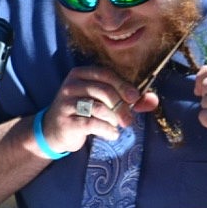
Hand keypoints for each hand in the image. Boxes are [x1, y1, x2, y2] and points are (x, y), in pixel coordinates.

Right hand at [37, 65, 151, 154]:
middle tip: (129, 119)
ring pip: (98, 107)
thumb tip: (153, 101)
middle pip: (103, 91)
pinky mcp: (65, 121)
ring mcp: (66, 103)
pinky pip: (91, 123)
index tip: (135, 97)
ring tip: (118, 126)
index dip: (122, 85)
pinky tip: (112, 134)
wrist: (53, 131)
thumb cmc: (83, 112)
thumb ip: (127, 99)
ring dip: (114, 118)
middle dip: (121, 105)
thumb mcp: (101, 101)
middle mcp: (71, 85)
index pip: (105, 74)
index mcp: (80, 74)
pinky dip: (106, 129)